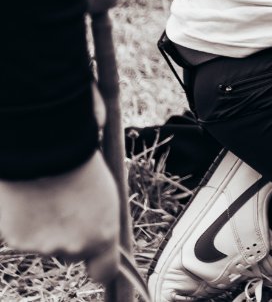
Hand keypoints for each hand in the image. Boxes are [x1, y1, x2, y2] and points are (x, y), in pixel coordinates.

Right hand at [0, 153, 121, 288]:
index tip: (96, 256)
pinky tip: (29, 198)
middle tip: (66, 205)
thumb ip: (100, 221)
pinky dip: (23, 222)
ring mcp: (42, 246)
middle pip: (71, 252)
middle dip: (70, 235)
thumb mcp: (105, 194)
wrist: (48, 150)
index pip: (104, 271)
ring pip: (44, 243)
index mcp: (102, 236)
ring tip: (47, 194)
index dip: (99, 264)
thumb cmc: (82, 164)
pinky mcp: (16, 238)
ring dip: (45, 226)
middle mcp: (73, 247)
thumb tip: (99, 227)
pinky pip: (22, 235)